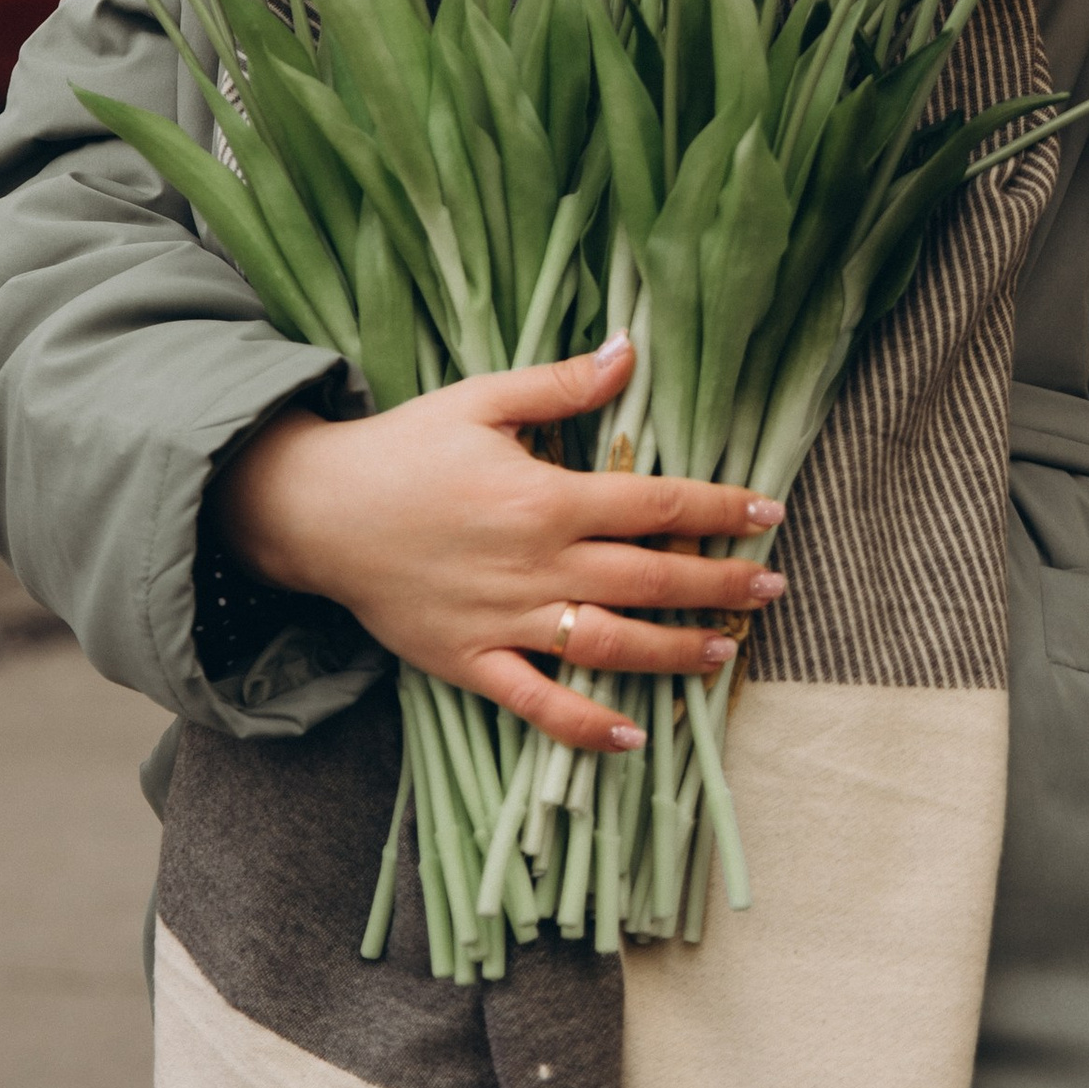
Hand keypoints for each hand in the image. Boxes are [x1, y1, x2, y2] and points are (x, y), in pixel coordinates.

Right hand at [212, 337, 783, 753]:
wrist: (315, 511)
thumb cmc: (404, 449)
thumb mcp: (481, 399)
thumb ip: (561, 384)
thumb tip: (630, 350)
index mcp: (546, 497)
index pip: (655, 505)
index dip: (719, 508)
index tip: (770, 512)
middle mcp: (537, 564)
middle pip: (648, 578)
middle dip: (720, 585)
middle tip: (773, 589)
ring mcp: (505, 619)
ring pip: (609, 644)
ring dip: (673, 652)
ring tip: (725, 656)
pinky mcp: (469, 661)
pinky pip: (536, 703)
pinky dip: (584, 726)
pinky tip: (632, 737)